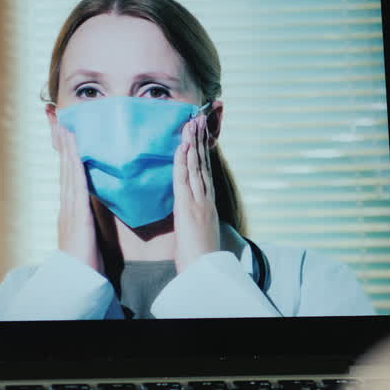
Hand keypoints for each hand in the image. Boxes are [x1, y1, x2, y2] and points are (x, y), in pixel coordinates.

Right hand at [55, 123, 101, 272]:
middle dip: (63, 147)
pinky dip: (75, 167)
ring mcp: (69, 210)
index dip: (68, 158)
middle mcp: (66, 207)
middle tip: (61, 124)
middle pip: (65, 171)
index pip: (69, 179)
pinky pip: (76, 185)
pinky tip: (76, 152)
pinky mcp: (76, 215)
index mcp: (70, 212)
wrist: (76, 280)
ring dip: (67, 150)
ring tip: (66, 128)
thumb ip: (89, 224)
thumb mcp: (88, 238)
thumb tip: (92, 216)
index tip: (68, 139)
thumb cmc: (86, 263)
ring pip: (68, 173)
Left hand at [173, 115, 219, 272]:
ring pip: (195, 167)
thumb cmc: (200, 258)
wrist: (205, 271)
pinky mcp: (187, 208)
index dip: (203, 152)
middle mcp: (205, 199)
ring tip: (191, 124)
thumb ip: (195, 221)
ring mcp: (198, 202)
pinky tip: (181, 146)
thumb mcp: (199, 234)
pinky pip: (184, 180)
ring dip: (193, 144)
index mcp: (207, 205)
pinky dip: (183, 162)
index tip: (201, 134)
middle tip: (198, 119)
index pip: (205, 172)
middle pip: (202, 164)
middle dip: (200, 140)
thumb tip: (190, 216)